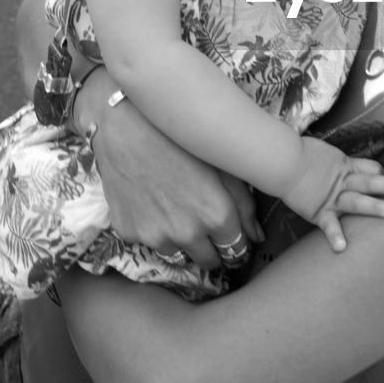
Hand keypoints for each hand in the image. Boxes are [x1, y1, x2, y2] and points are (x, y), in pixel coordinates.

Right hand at [75, 70, 261, 269]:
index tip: (234, 238)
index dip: (238, 245)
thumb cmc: (181, 136)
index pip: (237, 252)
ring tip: (177, 210)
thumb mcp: (223, 163)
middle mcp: (187, 234)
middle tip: (207, 227)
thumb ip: (245, 204)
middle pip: (208, 261)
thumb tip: (257, 237)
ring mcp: (154, 236)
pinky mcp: (128, 232)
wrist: (126, 122)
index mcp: (217, 217)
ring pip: (177, 254)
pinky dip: (153, 228)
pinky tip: (151, 202)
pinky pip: (147, 241)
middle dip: (213, 248)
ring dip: (181, 241)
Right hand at [282, 136, 383, 253]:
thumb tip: (342, 162)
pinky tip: (342, 248)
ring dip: (373, 206)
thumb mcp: (322, 153)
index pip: (369, 168)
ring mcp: (331, 197)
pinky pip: (329, 225)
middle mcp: (342, 182)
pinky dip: (335, 235)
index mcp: (344, 165)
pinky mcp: (318, 211)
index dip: (379, 172)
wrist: (281, 162)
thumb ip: (335, 161)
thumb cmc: (298, 154)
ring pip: (356, 201)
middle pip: (369, 181)